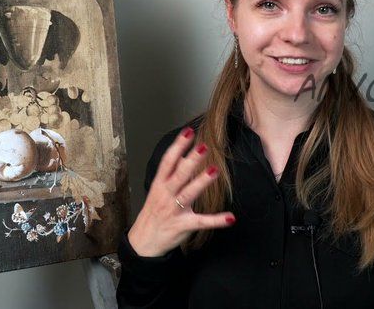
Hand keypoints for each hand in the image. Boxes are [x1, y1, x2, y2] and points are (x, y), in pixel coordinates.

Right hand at [128, 127, 236, 256]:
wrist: (144, 242)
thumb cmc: (154, 213)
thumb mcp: (158, 191)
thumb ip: (171, 174)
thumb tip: (184, 156)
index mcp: (159, 184)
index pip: (168, 161)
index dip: (178, 146)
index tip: (188, 132)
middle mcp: (166, 195)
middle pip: (179, 174)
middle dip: (191, 161)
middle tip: (204, 147)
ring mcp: (174, 210)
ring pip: (189, 194)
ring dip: (202, 182)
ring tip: (215, 171)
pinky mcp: (183, 225)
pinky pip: (202, 222)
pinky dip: (216, 220)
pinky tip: (230, 218)